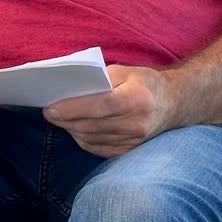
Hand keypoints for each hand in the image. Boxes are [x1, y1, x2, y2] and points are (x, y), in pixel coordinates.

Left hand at [42, 64, 174, 156]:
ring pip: (92, 138)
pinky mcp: (130, 150)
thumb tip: (70, 86)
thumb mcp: (125, 70)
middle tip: (47, 112)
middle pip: (92, 125)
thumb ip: (99, 77)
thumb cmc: (144, 83)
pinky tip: (74, 129)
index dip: (73, 108)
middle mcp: (137, 124)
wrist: (174, 104)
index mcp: (137, 99)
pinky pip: (99, 148)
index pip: (100, 105)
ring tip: (58, 119)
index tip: (50, 108)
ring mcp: (135, 141)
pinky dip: (83, 139)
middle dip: (65, 120)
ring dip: (71, 129)